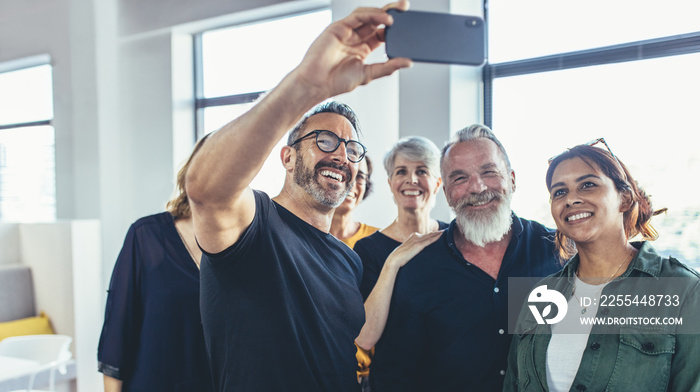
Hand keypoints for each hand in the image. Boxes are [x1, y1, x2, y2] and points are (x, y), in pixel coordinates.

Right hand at [291, 1, 412, 100]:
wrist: (316, 84)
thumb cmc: (336, 81)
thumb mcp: (369, 74)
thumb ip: (388, 67)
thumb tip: (408, 62)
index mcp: (363, 48)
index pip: (382, 33)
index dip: (395, 29)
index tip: (409, 28)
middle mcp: (355, 37)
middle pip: (376, 20)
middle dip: (391, 12)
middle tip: (406, 8)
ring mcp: (347, 31)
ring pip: (367, 15)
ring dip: (382, 12)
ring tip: (396, 16)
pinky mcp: (338, 27)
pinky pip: (357, 16)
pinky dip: (371, 15)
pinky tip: (384, 19)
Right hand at [385, 230, 443, 268]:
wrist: (396, 258)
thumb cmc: (402, 256)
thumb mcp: (409, 250)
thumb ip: (415, 248)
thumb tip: (418, 250)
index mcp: (413, 236)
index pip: (425, 235)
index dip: (433, 233)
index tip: (440, 232)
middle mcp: (416, 236)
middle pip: (429, 234)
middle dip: (437, 232)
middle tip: (445, 230)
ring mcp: (417, 239)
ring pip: (430, 235)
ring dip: (438, 233)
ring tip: (445, 231)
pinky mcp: (419, 245)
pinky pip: (429, 240)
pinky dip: (436, 237)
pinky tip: (441, 235)